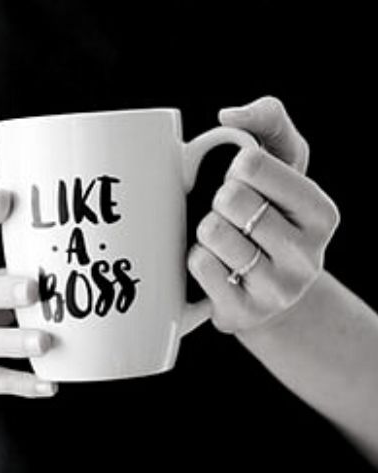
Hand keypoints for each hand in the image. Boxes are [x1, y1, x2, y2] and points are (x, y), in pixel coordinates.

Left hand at [188, 96, 340, 333]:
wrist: (266, 294)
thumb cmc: (269, 216)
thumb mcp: (282, 165)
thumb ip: (268, 121)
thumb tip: (230, 115)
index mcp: (321, 212)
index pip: (253, 164)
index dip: (236, 169)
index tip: (245, 183)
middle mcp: (307, 254)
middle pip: (230, 198)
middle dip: (219, 201)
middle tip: (232, 217)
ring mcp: (277, 289)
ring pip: (212, 233)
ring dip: (205, 232)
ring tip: (223, 242)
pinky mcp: (243, 313)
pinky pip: (199, 265)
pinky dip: (194, 258)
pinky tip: (214, 265)